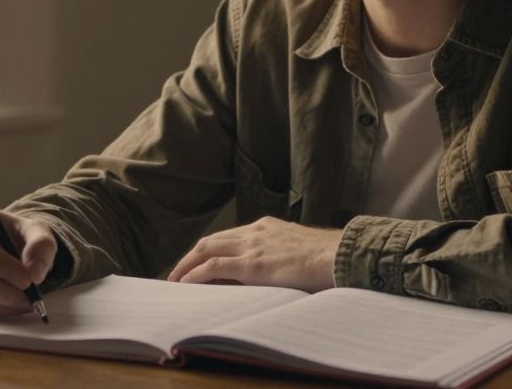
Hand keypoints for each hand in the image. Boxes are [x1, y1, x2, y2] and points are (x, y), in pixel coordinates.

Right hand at [0, 205, 56, 316]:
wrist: (9, 247)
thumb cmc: (20, 236)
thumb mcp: (38, 231)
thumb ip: (42, 246)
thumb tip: (34, 274)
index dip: (2, 265)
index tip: (27, 280)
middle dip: (3, 291)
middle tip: (29, 297)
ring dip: (1, 304)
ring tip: (24, 301)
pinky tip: (9, 303)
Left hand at [166, 217, 340, 292]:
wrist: (337, 255)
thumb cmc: (326, 257)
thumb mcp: (297, 248)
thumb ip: (280, 254)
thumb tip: (272, 269)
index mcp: (266, 227)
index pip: (228, 237)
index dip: (210, 250)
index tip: (198, 262)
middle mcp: (254, 231)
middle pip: (212, 240)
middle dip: (191, 256)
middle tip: (178, 272)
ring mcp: (251, 246)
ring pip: (206, 250)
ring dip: (186, 265)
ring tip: (174, 279)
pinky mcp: (251, 264)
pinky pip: (214, 268)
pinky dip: (196, 274)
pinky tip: (185, 283)